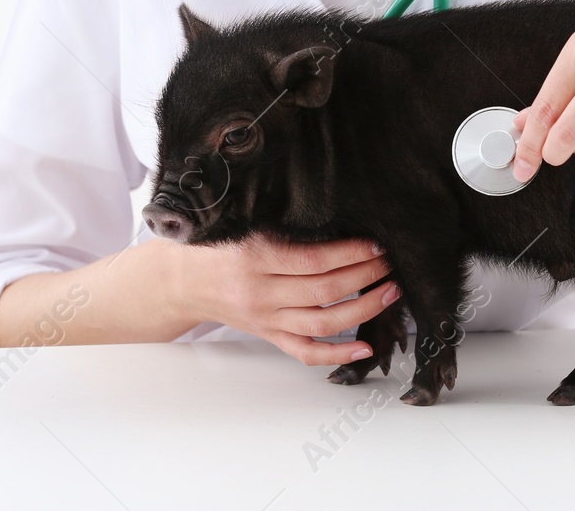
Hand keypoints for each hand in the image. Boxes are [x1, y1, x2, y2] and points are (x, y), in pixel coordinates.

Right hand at [180, 232, 401, 367]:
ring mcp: (267, 321)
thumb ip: (285, 227)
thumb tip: (338, 220)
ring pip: (322, 323)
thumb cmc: (215, 247)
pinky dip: (338, 353)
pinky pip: (306, 351)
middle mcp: (261, 295)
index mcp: (254, 260)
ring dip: (362, 309)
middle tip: (390, 264)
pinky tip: (365, 346)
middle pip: (324, 291)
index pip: (312, 261)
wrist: (184, 280)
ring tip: (388, 293)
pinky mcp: (270, 336)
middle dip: (364, 277)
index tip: (374, 244)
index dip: (349, 254)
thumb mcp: (244, 226)